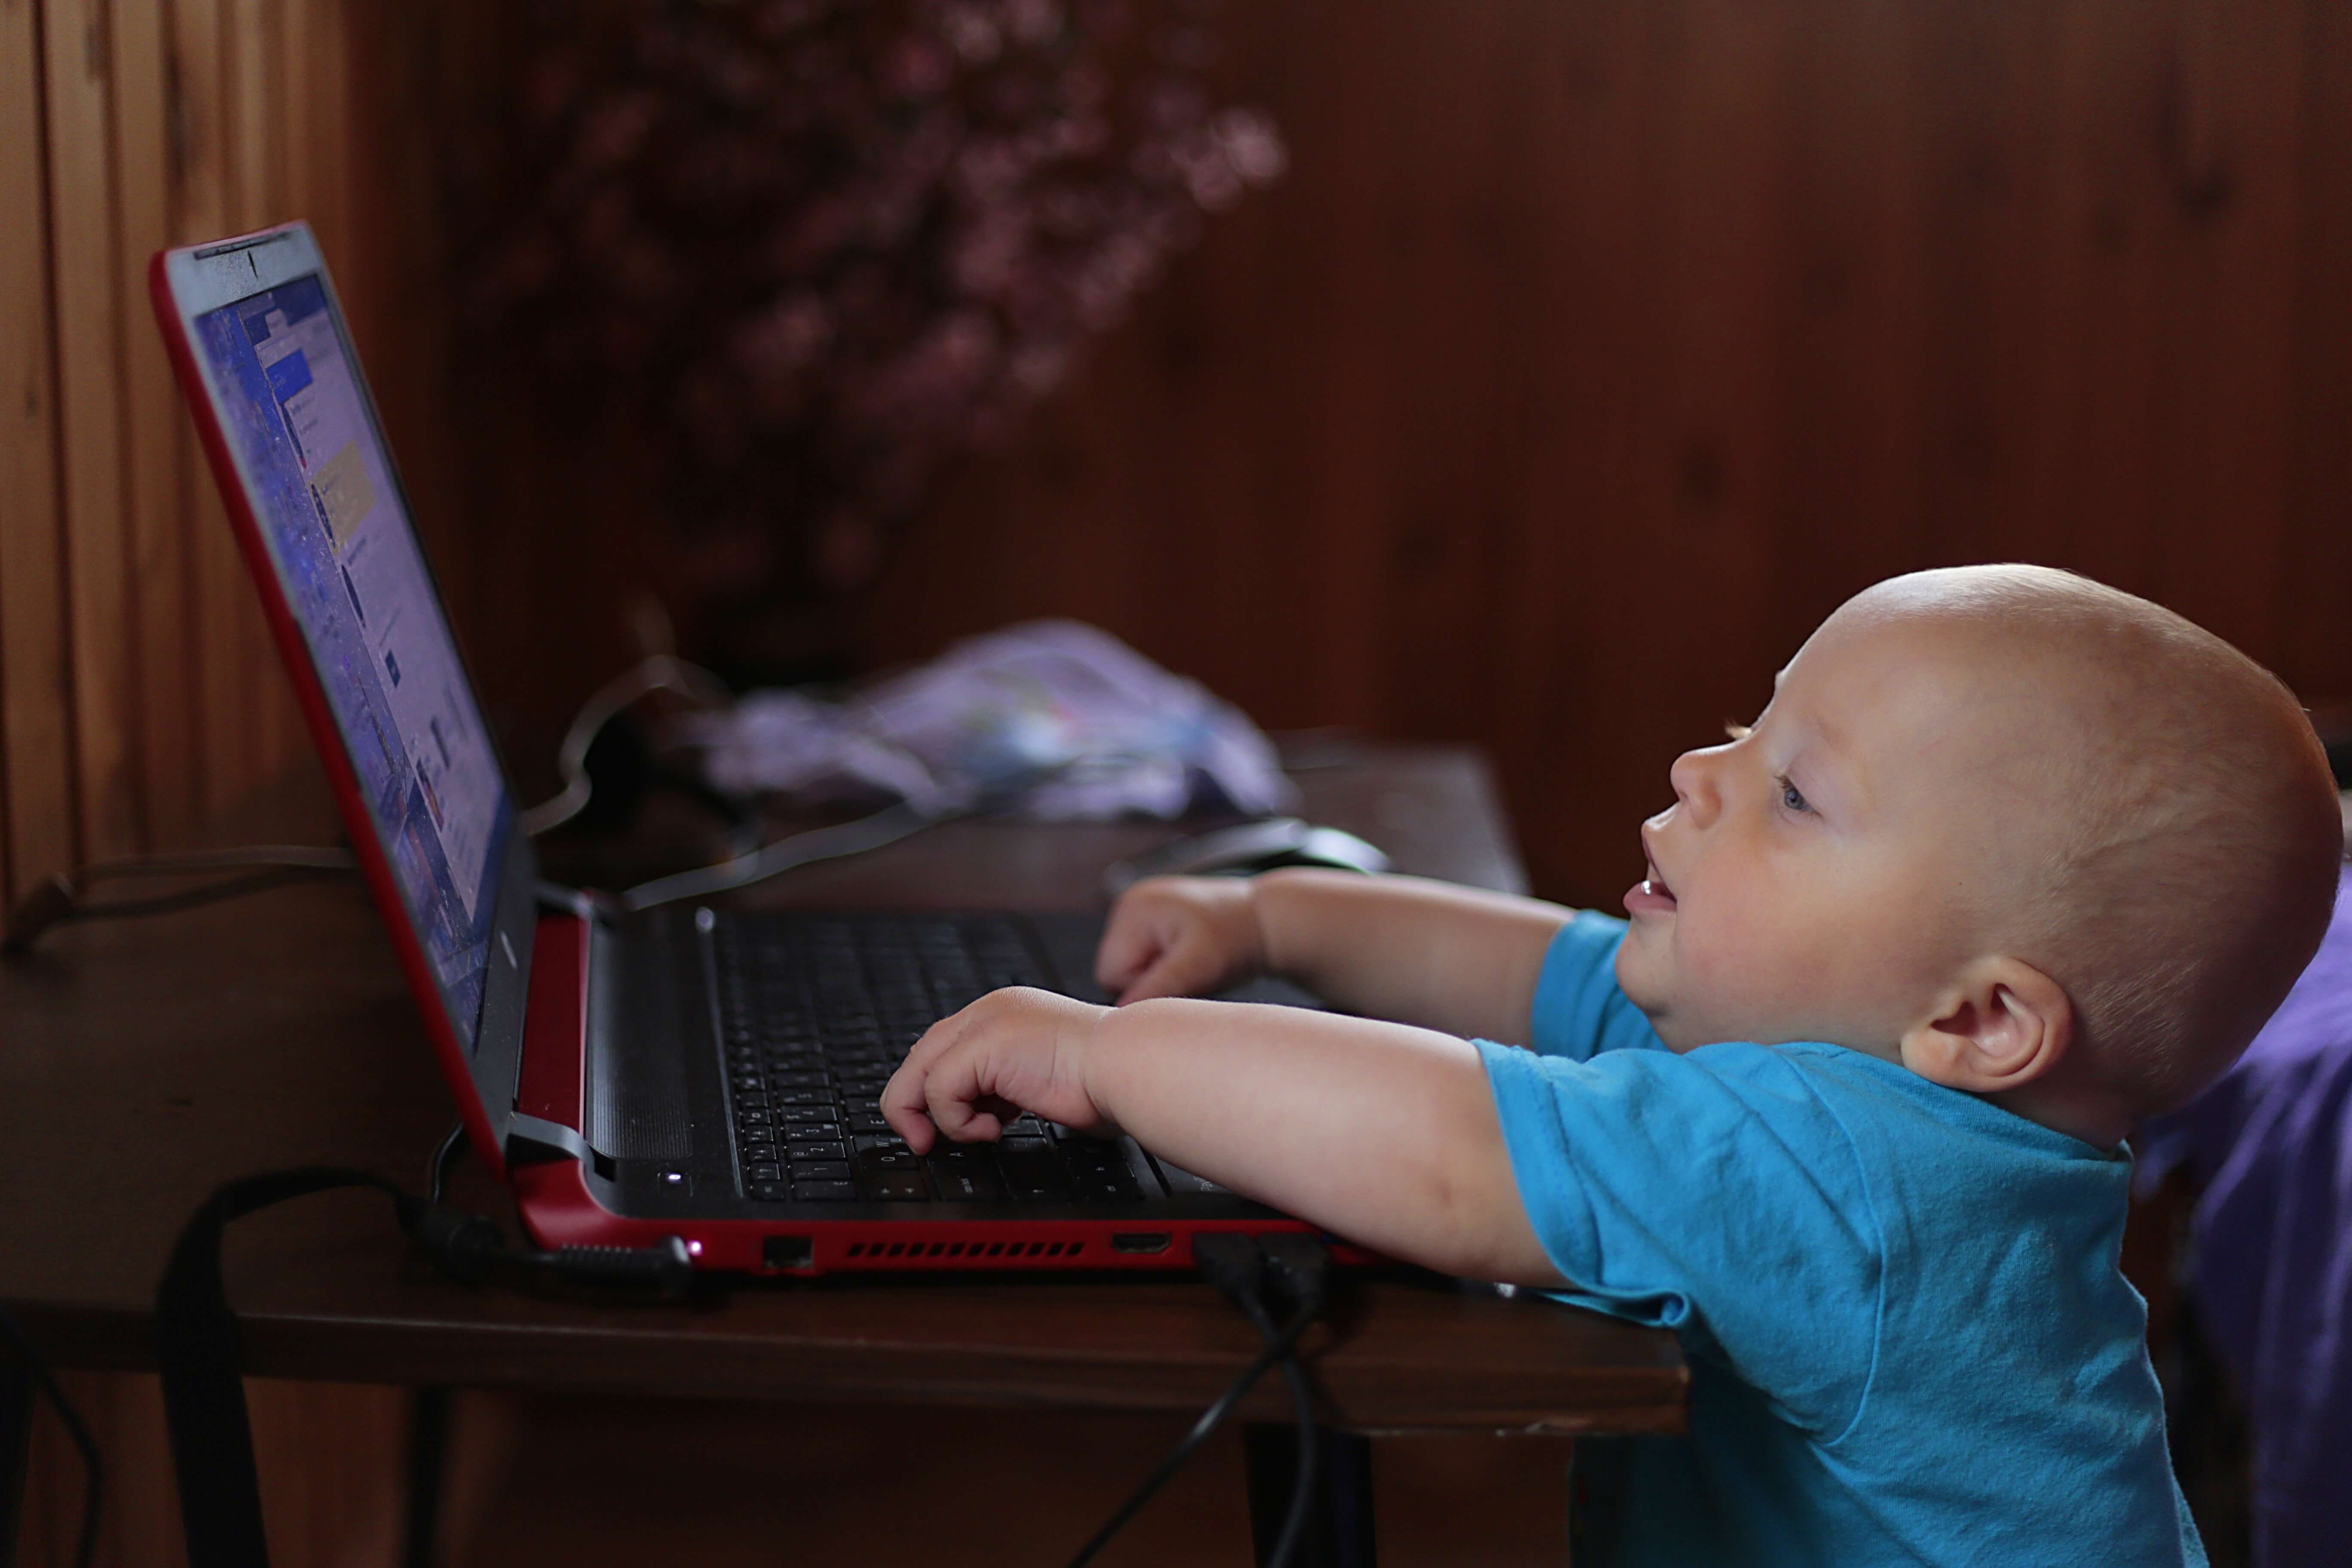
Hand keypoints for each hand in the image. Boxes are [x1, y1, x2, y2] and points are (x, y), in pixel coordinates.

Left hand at [881, 987, 1115, 1153]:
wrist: (1128, 1066)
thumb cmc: (1105, 1080)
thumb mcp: (1041, 1081)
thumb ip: (1007, 1088)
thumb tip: (983, 1116)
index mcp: (1005, 1015)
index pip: (944, 1049)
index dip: (933, 1091)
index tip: (941, 1127)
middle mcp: (990, 1011)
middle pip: (919, 1057)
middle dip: (913, 1106)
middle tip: (924, 1141)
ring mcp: (985, 1024)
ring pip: (917, 1074)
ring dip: (936, 1118)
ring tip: (976, 1133)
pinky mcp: (983, 1045)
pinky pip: (939, 1091)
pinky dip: (956, 1120)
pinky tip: (994, 1128)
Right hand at [1094, 875, 1267, 1003]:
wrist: (1265, 921)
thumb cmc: (1237, 938)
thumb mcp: (1200, 965)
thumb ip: (1159, 986)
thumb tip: (1122, 1012)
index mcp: (1133, 908)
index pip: (1110, 973)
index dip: (1145, 986)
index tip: (1183, 977)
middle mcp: (1129, 905)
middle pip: (1115, 972)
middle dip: (1151, 980)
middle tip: (1190, 971)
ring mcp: (1139, 912)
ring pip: (1129, 970)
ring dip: (1159, 975)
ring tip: (1193, 963)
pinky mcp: (1151, 922)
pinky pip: (1143, 960)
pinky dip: (1164, 967)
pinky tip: (1189, 958)